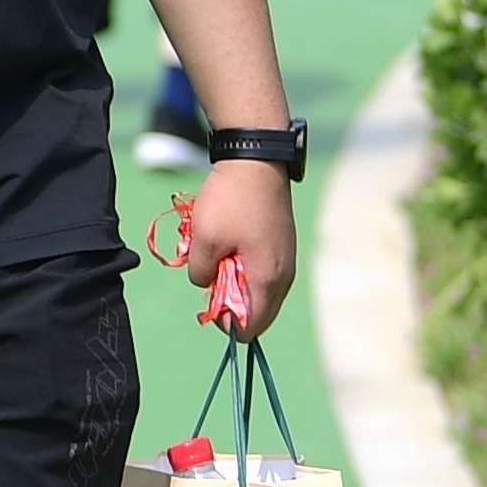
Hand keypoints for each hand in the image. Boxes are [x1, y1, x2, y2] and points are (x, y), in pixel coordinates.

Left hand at [184, 163, 296, 339]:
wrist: (256, 159)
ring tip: (215, 255)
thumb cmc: (230, 201)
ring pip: (258, 288)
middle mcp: (284, 275)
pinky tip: (226, 243)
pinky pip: (262, 269)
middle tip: (209, 276)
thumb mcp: (203, 241)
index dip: (226, 323)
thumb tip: (205, 283)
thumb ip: (200, 273)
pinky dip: (242, 264)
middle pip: (258, 310)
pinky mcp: (281, 244)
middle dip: (229, 301)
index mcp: (268, 280)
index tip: (207, 304)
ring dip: (234, 280)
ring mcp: (285, 259)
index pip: (252, 327)